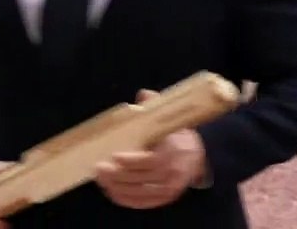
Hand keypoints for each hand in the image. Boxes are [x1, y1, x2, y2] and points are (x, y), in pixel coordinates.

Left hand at [94, 90, 207, 209]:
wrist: (197, 155)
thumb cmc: (177, 136)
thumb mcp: (170, 119)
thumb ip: (156, 106)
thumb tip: (142, 95)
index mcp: (174, 151)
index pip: (152, 161)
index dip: (132, 161)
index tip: (115, 156)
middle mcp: (173, 173)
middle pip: (142, 178)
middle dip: (117, 175)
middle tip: (99, 168)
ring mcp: (170, 188)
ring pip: (140, 192)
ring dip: (117, 188)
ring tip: (101, 179)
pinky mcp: (164, 198)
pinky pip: (142, 202)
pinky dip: (125, 199)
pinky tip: (111, 191)